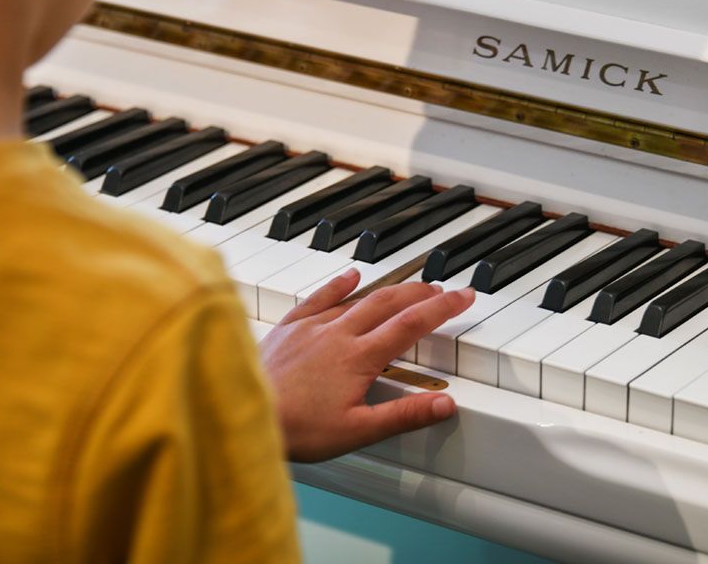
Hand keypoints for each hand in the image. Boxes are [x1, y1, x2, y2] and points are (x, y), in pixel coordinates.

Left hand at [258, 268, 474, 462]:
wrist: (244, 414)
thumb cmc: (295, 428)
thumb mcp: (357, 431)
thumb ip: (404, 415)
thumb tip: (445, 405)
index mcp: (359, 357)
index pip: (412, 324)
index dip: (442, 308)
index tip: (463, 295)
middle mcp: (338, 334)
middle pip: (389, 302)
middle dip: (422, 293)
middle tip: (444, 289)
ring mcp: (312, 327)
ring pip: (359, 297)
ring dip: (389, 288)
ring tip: (410, 285)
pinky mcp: (290, 328)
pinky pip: (318, 297)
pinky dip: (338, 284)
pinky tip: (351, 275)